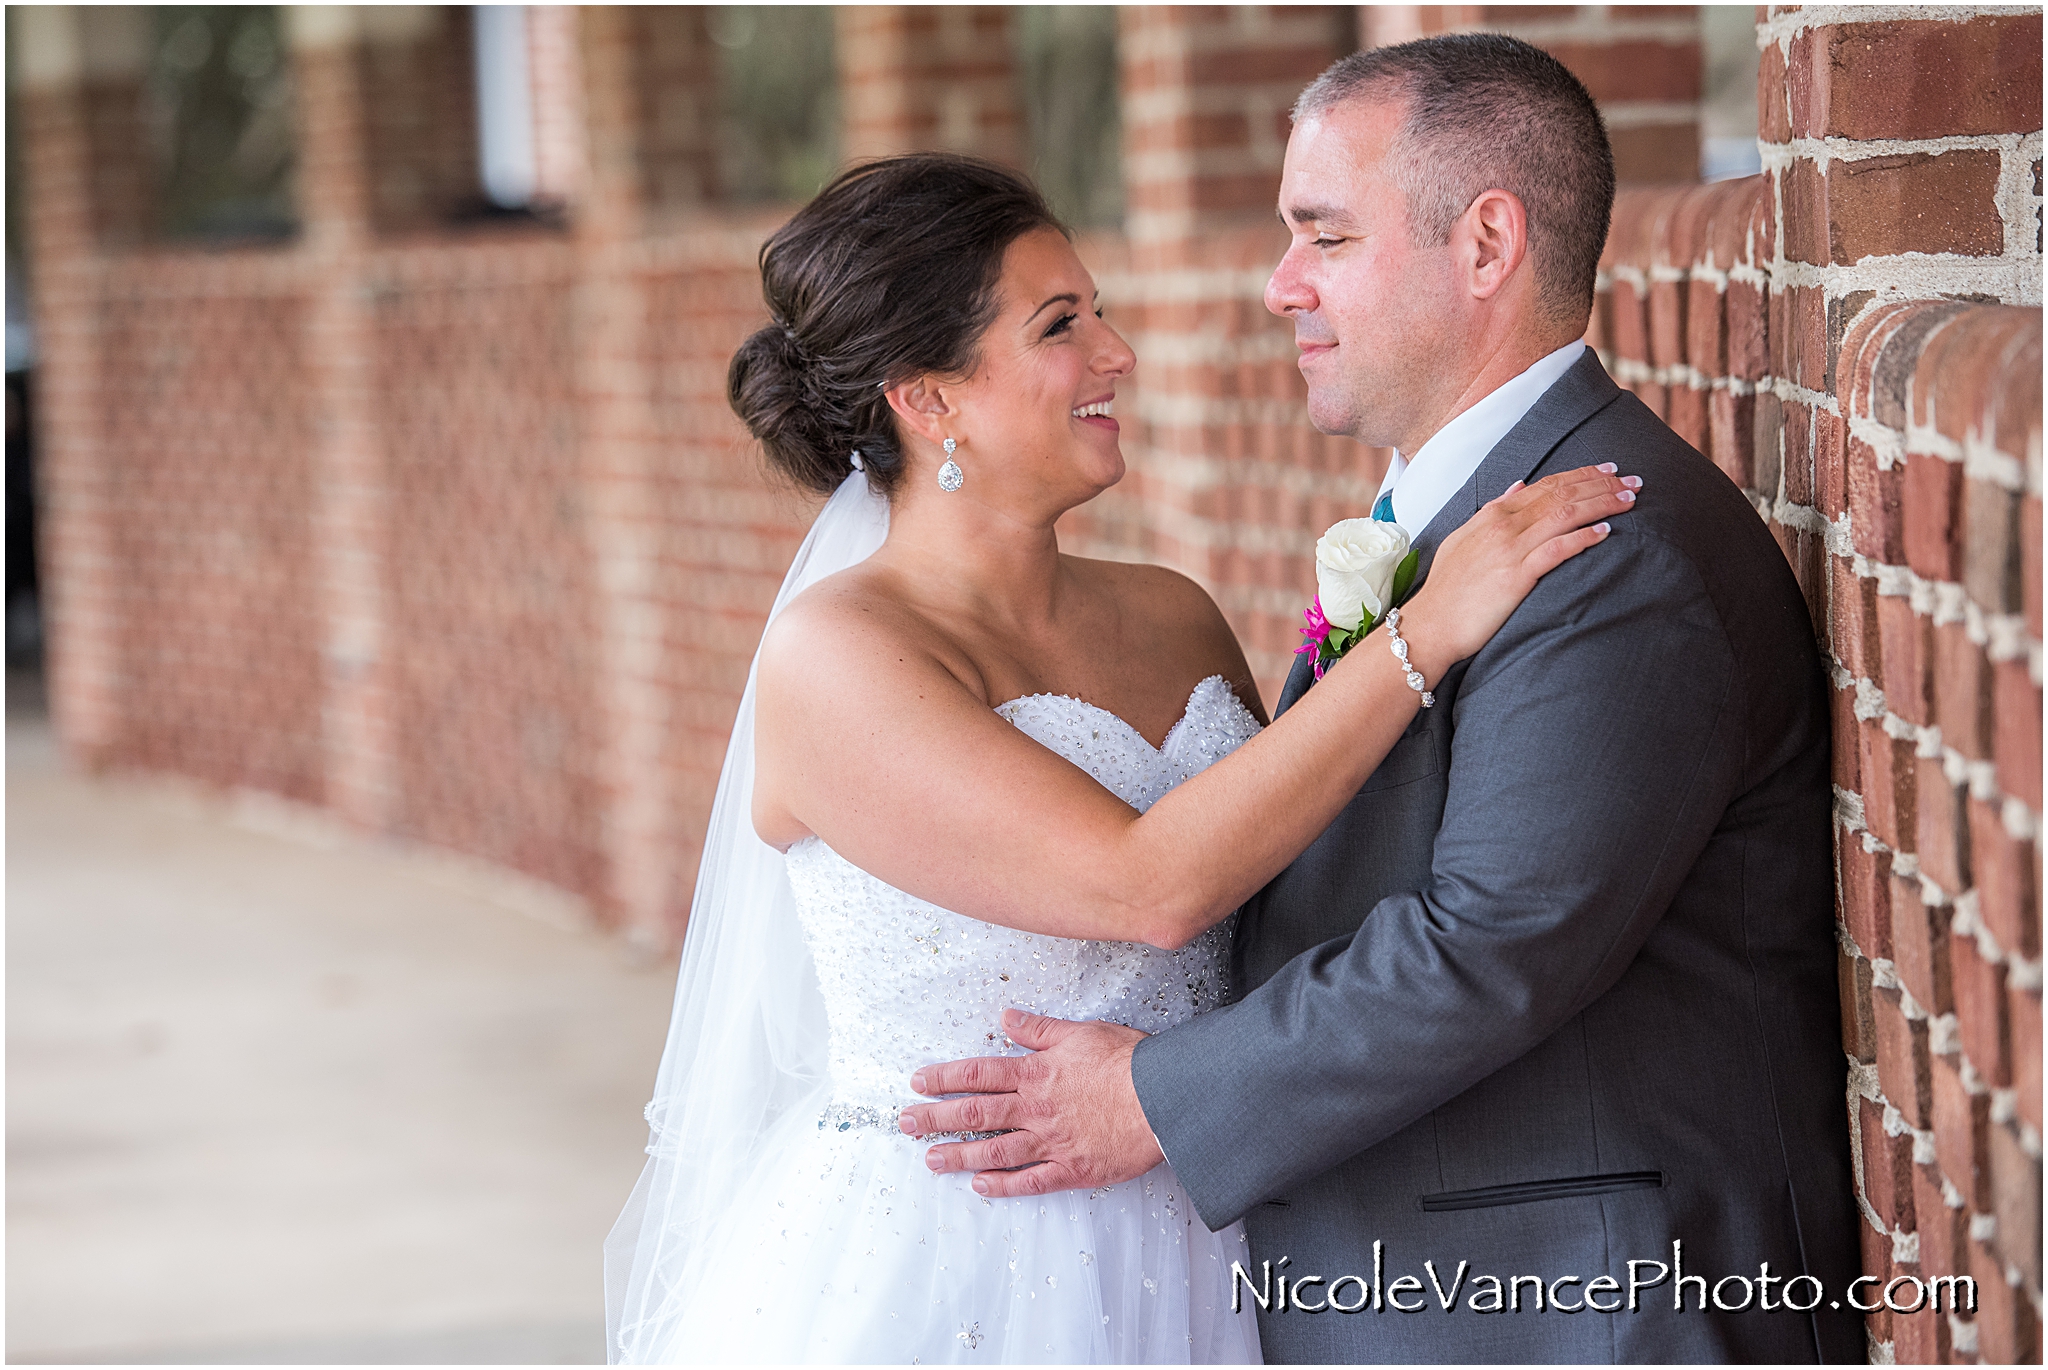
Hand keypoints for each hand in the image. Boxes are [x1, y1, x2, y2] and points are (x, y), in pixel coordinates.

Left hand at [897, 1009, 1164, 1197]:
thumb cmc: (1128, 1062)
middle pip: (976, 1114)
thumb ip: (1040, 1029)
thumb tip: (1007, 1018)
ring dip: (959, 1156)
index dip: (944, 1079)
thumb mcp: (1081, 1032)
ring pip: (994, 1152)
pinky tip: (981, 1188)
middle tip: (906, 1124)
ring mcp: (1051, 1142)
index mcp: (1036, 1073)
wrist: (1164, 1099)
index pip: (978, 1075)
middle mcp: (1036, 1109)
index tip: (918, 1083)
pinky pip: (1030, 1181)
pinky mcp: (1072, 1169)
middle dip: (936, 1119)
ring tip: (931, 1159)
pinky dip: (1003, 1186)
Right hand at [1403, 462, 1640, 670]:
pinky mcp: (1516, 576)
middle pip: (1562, 494)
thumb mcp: (1464, 538)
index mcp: (1492, 514)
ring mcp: (1510, 549)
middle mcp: (1503, 525)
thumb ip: (1492, 510)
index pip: (1546, 485)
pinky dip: (1584, 537)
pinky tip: (1607, 532)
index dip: (1581, 474)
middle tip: (1633, 481)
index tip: (1609, 470)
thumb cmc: (1448, 588)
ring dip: (1601, 504)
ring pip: (1565, 515)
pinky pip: (1557, 549)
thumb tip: (1518, 486)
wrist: (1430, 624)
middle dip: (1601, 484)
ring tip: (1629, 500)